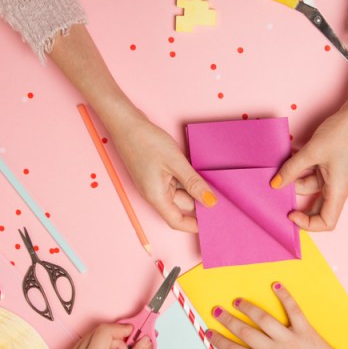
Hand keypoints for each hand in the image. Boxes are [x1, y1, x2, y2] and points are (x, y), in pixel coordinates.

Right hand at [47, 25, 215, 232]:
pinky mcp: (156, 174)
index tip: (212, 223)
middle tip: (221, 198)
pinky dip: (186, 179)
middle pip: (181, 206)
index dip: (194, 226)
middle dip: (199, 204)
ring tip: (212, 181)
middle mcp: (154, 194)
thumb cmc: (146, 142)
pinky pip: (175, 182)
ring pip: (180, 192)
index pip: (176, 222)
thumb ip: (194, 183)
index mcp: (156, 197)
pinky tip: (198, 171)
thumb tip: (211, 202)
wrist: (126, 123)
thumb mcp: (176, 163)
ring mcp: (154, 183)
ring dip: (194, 189)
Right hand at [207, 283, 333, 348]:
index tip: (208, 333)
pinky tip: (276, 286)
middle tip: (216, 311)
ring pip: (264, 319)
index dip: (219, 341)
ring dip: (249, 308)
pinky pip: (293, 310)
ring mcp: (289, 339)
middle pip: (245, 332)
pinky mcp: (305, 330)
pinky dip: (285, 297)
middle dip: (228, 321)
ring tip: (238, 302)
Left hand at [270, 45, 347, 231]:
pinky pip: (316, 174)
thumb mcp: (312, 151)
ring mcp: (338, 177)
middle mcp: (340, 187)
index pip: (327, 222)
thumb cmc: (342, 133)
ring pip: (313, 187)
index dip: (307, 224)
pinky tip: (291, 156)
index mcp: (339, 190)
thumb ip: (291, 169)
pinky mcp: (335, 166)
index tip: (290, 213)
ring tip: (281, 164)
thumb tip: (274, 185)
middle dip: (297, 200)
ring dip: (296, 178)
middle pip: (318, 207)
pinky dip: (303, 169)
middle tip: (279, 190)